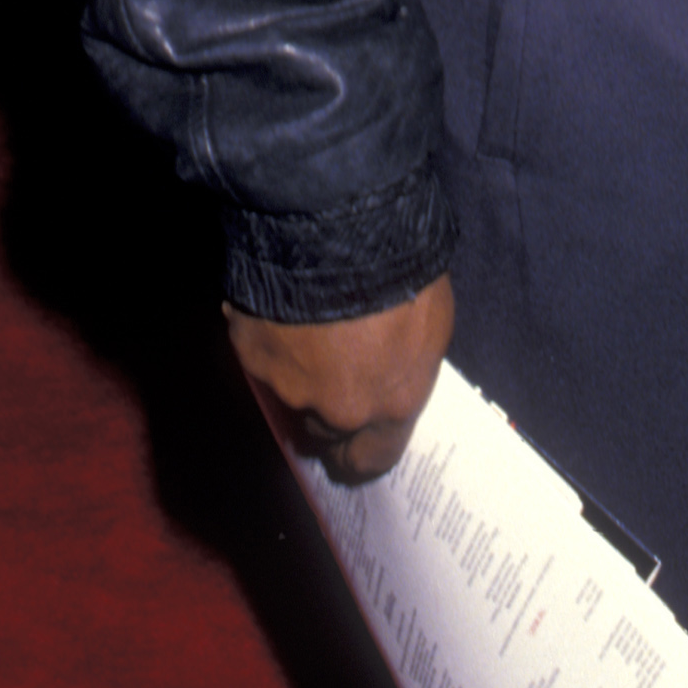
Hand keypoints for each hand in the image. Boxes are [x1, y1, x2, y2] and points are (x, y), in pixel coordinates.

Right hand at [225, 271, 453, 481]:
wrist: (347, 230)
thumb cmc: (405, 266)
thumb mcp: (431, 321)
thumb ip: (407, 362)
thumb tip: (391, 373)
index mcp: (394, 402)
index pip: (375, 456)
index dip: (363, 453)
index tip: (355, 448)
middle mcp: (341, 408)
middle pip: (328, 429)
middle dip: (330, 407)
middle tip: (333, 367)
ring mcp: (292, 385)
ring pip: (292, 392)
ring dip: (300, 369)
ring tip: (310, 322)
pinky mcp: (255, 355)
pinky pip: (263, 353)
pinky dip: (270, 336)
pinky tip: (282, 303)